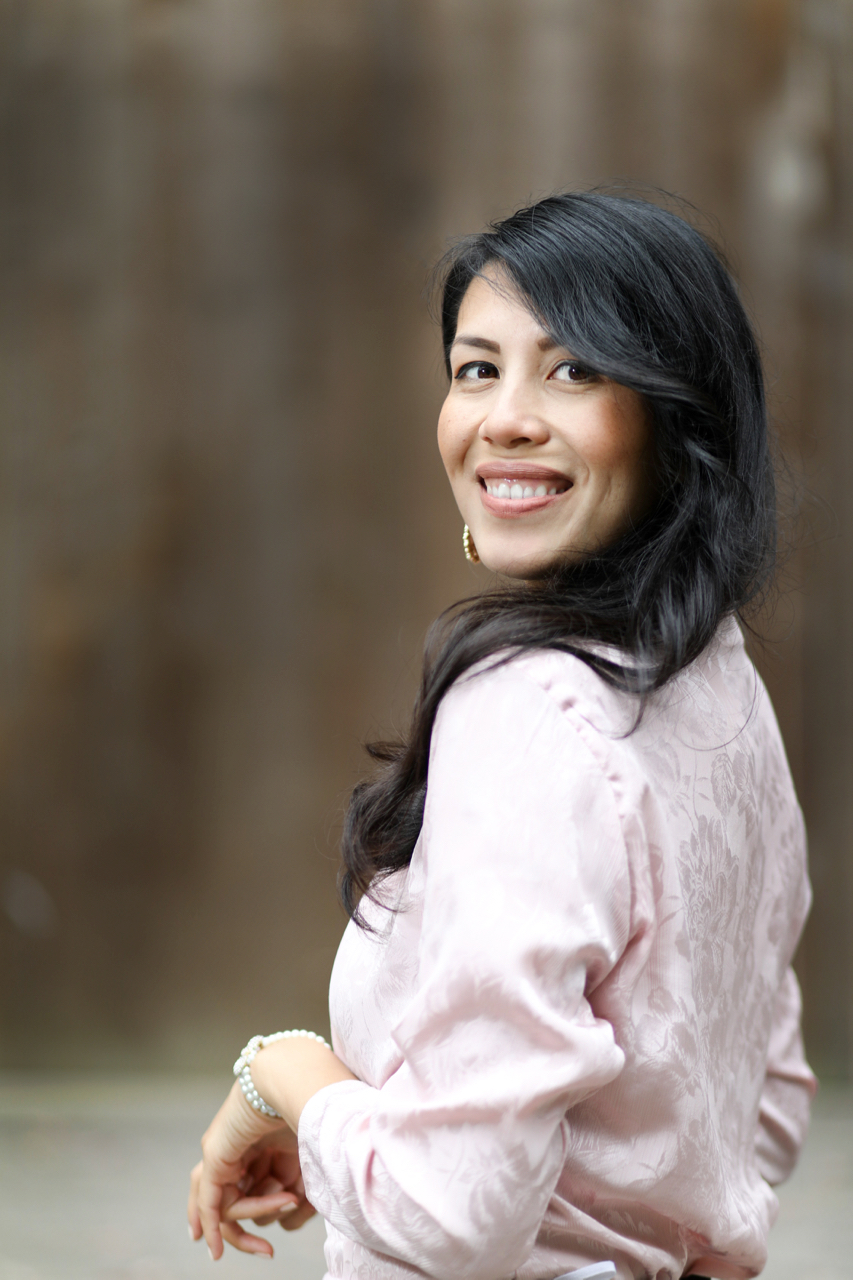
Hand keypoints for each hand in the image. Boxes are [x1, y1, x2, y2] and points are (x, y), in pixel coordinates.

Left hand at [188, 1038, 355, 1259]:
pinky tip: (214, 1249)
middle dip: (250, 1230)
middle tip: (266, 1251)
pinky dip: (210, 1225)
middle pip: (237, 1201)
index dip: (274, 1213)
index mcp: (267, 1147)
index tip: (295, 1222)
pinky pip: (209, 1198)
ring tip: (263, 1247)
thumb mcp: (309, 1163)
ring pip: (226, 1203)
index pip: (258, 1191)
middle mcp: (243, 1150)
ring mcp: (227, 1152)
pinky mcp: (216, 1155)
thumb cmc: (314, 1111)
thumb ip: (300, 1193)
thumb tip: (286, 1223)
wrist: (301, 1080)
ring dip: (244, 1228)